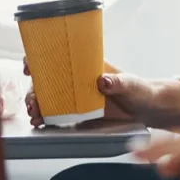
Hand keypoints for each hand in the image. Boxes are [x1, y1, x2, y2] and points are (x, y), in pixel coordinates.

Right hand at [23, 58, 179, 130]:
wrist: (149, 110)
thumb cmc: (142, 91)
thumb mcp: (132, 85)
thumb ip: (119, 82)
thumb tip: (102, 80)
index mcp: (88, 66)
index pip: (59, 56)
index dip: (40, 58)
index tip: (30, 66)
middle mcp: (78, 80)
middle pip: (47, 80)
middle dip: (34, 89)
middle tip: (33, 101)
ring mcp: (76, 97)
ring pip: (48, 97)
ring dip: (37, 103)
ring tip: (35, 114)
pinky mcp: (78, 114)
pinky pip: (56, 114)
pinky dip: (45, 117)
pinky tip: (40, 123)